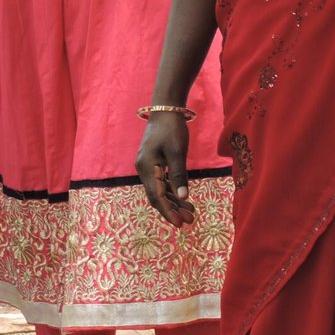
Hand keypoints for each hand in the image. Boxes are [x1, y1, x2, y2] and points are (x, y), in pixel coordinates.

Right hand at [135, 112, 195, 226]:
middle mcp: (144, 169)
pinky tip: (184, 199)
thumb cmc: (172, 129)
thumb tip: (184, 197)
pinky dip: (173, 192)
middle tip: (190, 221)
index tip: (179, 224)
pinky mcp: (154, 164)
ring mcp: (148, 167)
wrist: (165, 110)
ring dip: (174, 203)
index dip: (168, 211)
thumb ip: (179, 175)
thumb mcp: (177, 152)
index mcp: (147, 167)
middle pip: (157, 196)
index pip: (157, 196)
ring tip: (190, 212)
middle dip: (173, 210)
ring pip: (160, 191)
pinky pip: (162, 183)